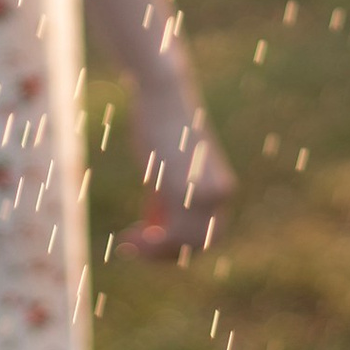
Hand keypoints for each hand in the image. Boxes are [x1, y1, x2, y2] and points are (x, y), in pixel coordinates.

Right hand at [119, 66, 235, 261]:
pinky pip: (173, 235)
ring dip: (155, 253)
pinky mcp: (185, 191)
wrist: (163, 96)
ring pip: (187, 245)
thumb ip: (170, 196)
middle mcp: (220, 194)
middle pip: (199, 244)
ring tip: (128, 246)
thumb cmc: (162, 127)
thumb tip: (158, 227)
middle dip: (165, 254)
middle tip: (133, 247)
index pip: (207, 234)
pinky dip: (151, 246)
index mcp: (221, 188)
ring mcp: (205, 194)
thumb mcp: (168, 168)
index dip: (177, 245)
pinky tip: (130, 240)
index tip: (146, 240)